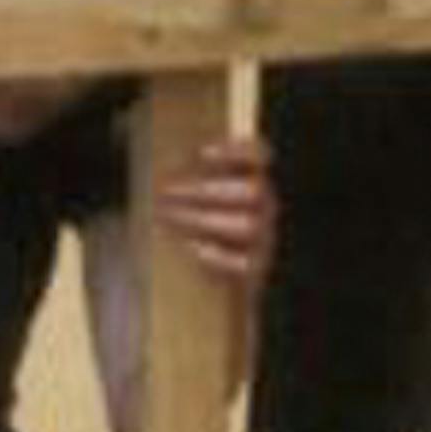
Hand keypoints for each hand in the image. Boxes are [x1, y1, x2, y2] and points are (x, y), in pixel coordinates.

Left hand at [152, 133, 274, 284]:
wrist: (217, 281)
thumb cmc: (197, 226)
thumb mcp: (194, 196)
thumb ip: (188, 178)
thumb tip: (171, 169)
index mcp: (255, 180)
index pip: (260, 156)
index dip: (237, 150)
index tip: (202, 153)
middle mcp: (266, 207)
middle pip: (253, 191)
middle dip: (206, 190)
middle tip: (164, 192)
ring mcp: (264, 239)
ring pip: (248, 225)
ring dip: (203, 218)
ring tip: (166, 218)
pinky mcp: (255, 269)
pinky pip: (245, 264)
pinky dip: (218, 256)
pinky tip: (193, 248)